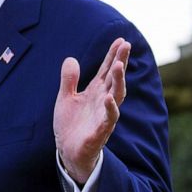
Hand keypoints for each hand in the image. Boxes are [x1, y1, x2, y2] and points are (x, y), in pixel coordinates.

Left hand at [53, 38, 130, 183]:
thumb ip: (69, 79)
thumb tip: (71, 58)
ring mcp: (104, 115)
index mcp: (96, 91)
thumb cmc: (70, 124)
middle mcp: (103, 101)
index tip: (121, 40)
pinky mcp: (100, 131)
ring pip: (116, 96)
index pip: (107, 70)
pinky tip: (109, 98)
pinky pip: (109, 119)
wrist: (68, 151)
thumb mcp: (65, 98)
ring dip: (118, 81)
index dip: (113, 55)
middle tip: (126, 45)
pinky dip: (110, 109)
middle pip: (116, 78)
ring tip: (118, 66)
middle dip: (121, 62)